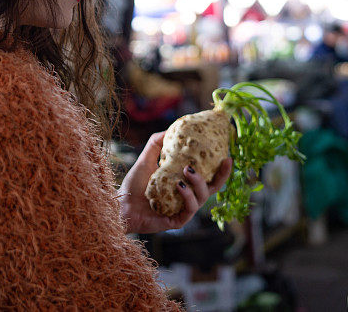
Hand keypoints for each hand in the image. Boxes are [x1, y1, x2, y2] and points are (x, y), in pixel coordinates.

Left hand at [117, 131, 231, 234]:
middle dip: (222, 175)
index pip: (209, 176)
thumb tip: (171, 128)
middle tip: (224, 160)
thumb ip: (157, 144)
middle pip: (213, 188)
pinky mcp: (177, 221)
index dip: (221, 168)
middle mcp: (188, 197)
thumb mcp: (147, 160)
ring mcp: (184, 210)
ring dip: (198, 182)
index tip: (227, 154)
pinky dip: (187, 196)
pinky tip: (179, 186)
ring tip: (187, 170)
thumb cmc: (134, 185)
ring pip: (203, 197)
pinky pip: (189, 209)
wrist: (120, 205)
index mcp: (186, 184)